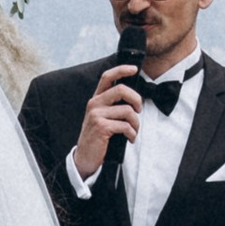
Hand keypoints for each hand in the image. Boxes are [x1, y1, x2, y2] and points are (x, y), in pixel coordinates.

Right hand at [73, 63, 143, 181]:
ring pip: (127, 111)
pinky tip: (129, 138)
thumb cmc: (97, 137)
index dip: (121, 70)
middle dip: (136, 99)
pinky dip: (132, 133)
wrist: (85, 157)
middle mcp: (94, 104)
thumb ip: (113, 106)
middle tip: (139, 110)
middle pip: (121, 90)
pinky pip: (125, 126)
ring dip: (136, 123)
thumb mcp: (102, 117)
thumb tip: (133, 100)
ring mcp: (96, 115)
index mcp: (96, 99)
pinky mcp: (101, 127)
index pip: (107, 77)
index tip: (134, 69)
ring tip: (134, 131)